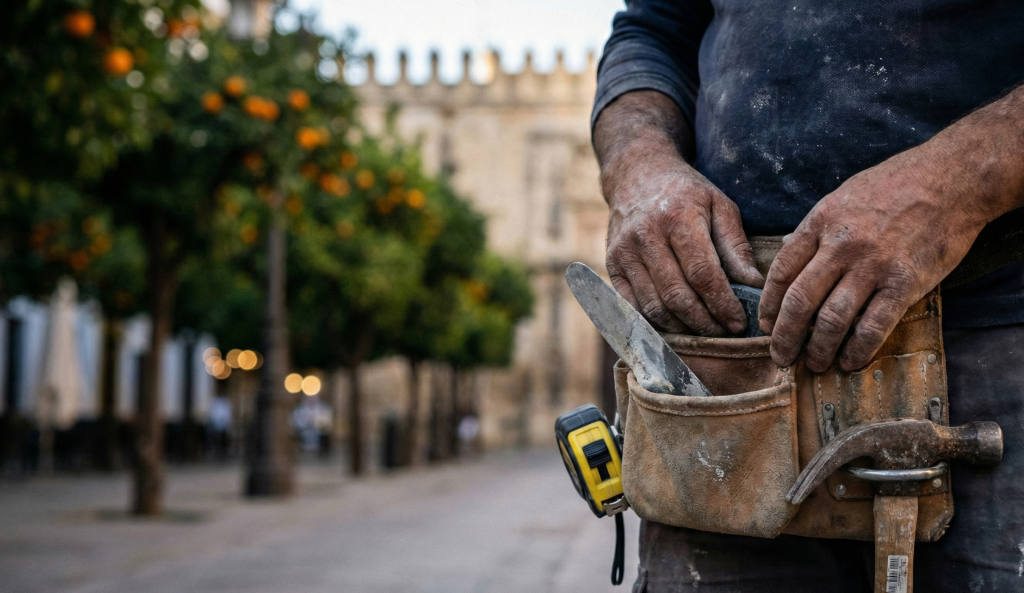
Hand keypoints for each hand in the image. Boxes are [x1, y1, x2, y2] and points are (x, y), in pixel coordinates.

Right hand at [595, 92, 763, 334]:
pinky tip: (675, 324)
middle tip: (723, 333)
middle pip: (677, 295)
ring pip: (653, 306)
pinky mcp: (611, 264)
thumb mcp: (720, 206)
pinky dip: (654, 321)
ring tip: (703, 331)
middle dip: (704, 322)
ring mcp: (624, 252)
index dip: (722, 304)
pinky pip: (632, 305)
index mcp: (678, 218)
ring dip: (681, 327)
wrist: (637, 175)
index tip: (739, 323)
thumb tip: (754, 285)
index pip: (703, 274)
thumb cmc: (686, 193)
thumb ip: (735, 246)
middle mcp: (646, 235)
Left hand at [759, 80, 1023, 371]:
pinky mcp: (905, 283)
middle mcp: (841, 246)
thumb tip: (786, 252)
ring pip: (832, 320)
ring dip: (818, 349)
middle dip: (784, 337)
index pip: (780, 272)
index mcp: (820, 222)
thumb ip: (815, 228)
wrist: (952, 178)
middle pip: (799, 302)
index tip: (765, 325)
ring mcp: (872, 265)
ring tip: (814, 364)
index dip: (768, 305)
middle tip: (780, 356)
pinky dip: (857, 351)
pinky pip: (873, 327)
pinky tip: (850, 362)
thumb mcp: (842, 197)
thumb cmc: (896, 184)